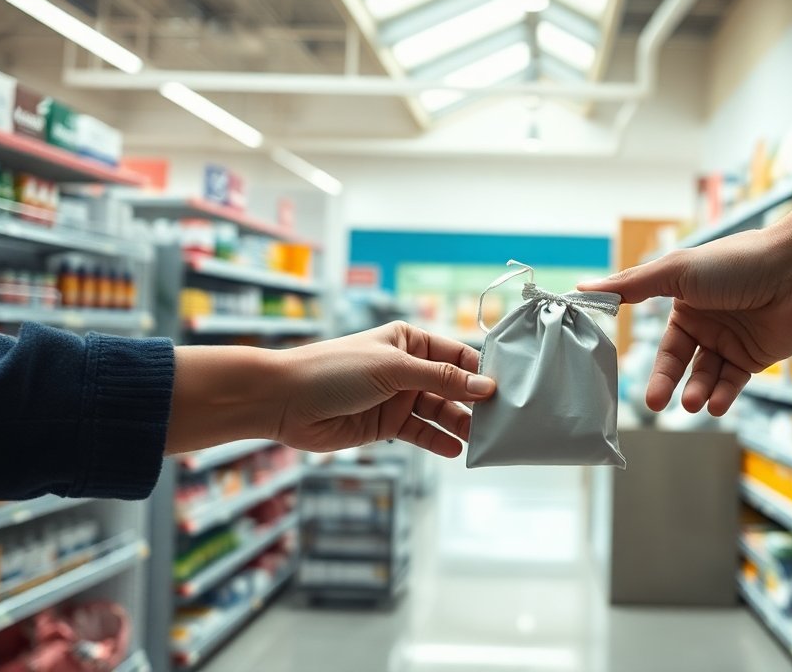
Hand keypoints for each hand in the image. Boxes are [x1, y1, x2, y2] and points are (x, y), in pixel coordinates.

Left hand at [272, 321, 493, 456]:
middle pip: (452, 387)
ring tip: (481, 440)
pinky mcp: (385, 425)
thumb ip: (440, 379)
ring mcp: (397, 398)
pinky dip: (437, 442)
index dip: (480, 372)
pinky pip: (420, 433)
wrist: (285, 401)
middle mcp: (407, 369)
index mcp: (410, 341)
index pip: (457, 355)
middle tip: (500, 420)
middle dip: (474, 403)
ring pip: (439, 412)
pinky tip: (455, 451)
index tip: (506, 388)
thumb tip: (485, 387)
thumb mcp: (393, 368)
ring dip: (459, 425)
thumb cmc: (334, 370)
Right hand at [580, 228, 791, 415]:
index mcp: (687, 301)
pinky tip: (714, 404)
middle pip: (681, 364)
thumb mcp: (677, 271)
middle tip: (657, 404)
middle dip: (668, 385)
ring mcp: (733, 341)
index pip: (663, 342)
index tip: (631, 385)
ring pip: (706, 377)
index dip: (651, 364)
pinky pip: (733, 383)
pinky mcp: (757, 358)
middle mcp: (708, 322)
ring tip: (693, 402)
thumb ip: (631, 285)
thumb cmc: (737, 263)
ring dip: (698, 392)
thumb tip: (581, 287)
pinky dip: (722, 396)